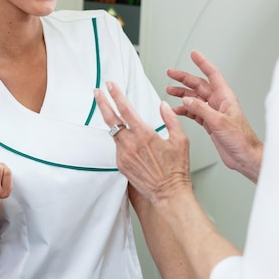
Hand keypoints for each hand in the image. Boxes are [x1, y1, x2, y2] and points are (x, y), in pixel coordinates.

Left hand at [94, 82, 190, 205]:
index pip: (126, 109)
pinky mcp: (121, 165)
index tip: (110, 85)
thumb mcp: (181, 140)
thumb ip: (171, 119)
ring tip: (111, 112)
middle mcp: (131, 145)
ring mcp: (124, 156)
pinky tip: (128, 140)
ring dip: (112, 121)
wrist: (169, 193)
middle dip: (102, 103)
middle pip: (110, 119)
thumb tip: (162, 105)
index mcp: (144, 135)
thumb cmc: (176, 169)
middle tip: (97, 92)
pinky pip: (118, 148)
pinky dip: (121, 140)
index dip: (116, 95)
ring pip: (114, 133)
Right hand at [167, 50, 262, 182]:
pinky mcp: (210, 123)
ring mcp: (214, 113)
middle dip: (184, 79)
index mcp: (225, 97)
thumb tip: (187, 99)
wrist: (245, 157)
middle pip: (199, 85)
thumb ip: (201, 109)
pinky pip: (194, 112)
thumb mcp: (219, 122)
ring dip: (182, 94)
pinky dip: (184, 110)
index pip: (212, 74)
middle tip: (171, 73)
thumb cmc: (241, 139)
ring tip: (169, 90)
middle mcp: (219, 103)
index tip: (194, 54)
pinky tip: (177, 110)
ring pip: (195, 99)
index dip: (202, 63)